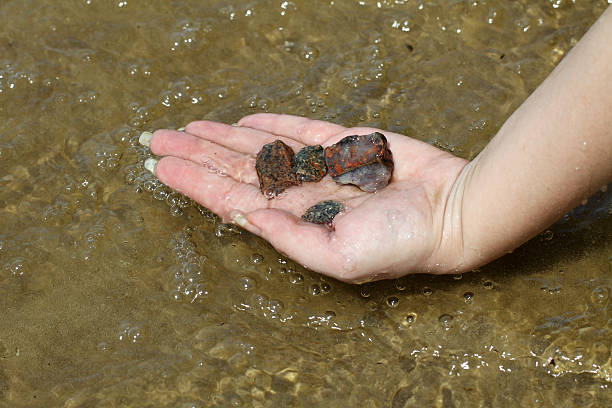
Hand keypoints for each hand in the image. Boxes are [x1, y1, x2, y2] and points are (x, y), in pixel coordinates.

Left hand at [145, 114, 468, 282]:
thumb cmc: (400, 244)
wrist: (450, 210)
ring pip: (259, 149)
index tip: (161, 167)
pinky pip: (300, 132)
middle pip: (236, 171)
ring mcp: (321, 168)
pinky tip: (243, 123)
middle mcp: (301, 196)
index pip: (233, 200)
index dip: (195, 184)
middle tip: (155, 139)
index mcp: (295, 223)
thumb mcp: (341, 258)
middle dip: (196, 155)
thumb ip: (291, 240)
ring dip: (221, 137)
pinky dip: (271, 126)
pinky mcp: (343, 144)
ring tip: (185, 127)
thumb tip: (247, 218)